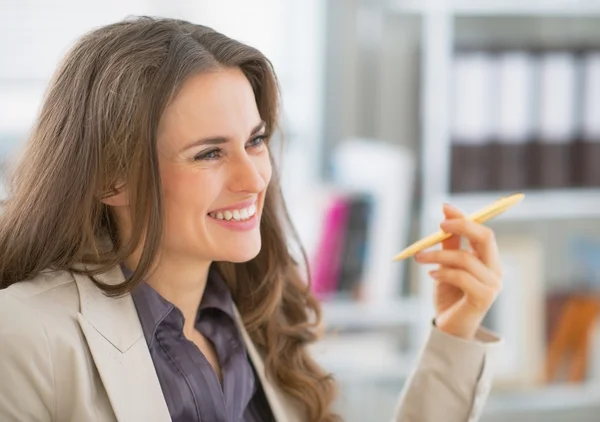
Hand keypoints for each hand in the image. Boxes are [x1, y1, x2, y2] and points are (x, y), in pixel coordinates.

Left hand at [414, 203, 502, 339]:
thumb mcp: (446, 265)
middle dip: (462, 226)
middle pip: (485, 237)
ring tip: (419, 257)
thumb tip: (446, 216)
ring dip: (438, 254)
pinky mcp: (484, 298)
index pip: (482, 231)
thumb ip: (449, 244)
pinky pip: (461, 276)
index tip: (445, 208)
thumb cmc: (449, 295)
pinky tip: (431, 274)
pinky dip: (443, 272)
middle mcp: (495, 270)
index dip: (465, 218)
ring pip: (465, 258)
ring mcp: (493, 285)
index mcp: (489, 260)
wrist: (449, 328)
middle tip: (439, 226)